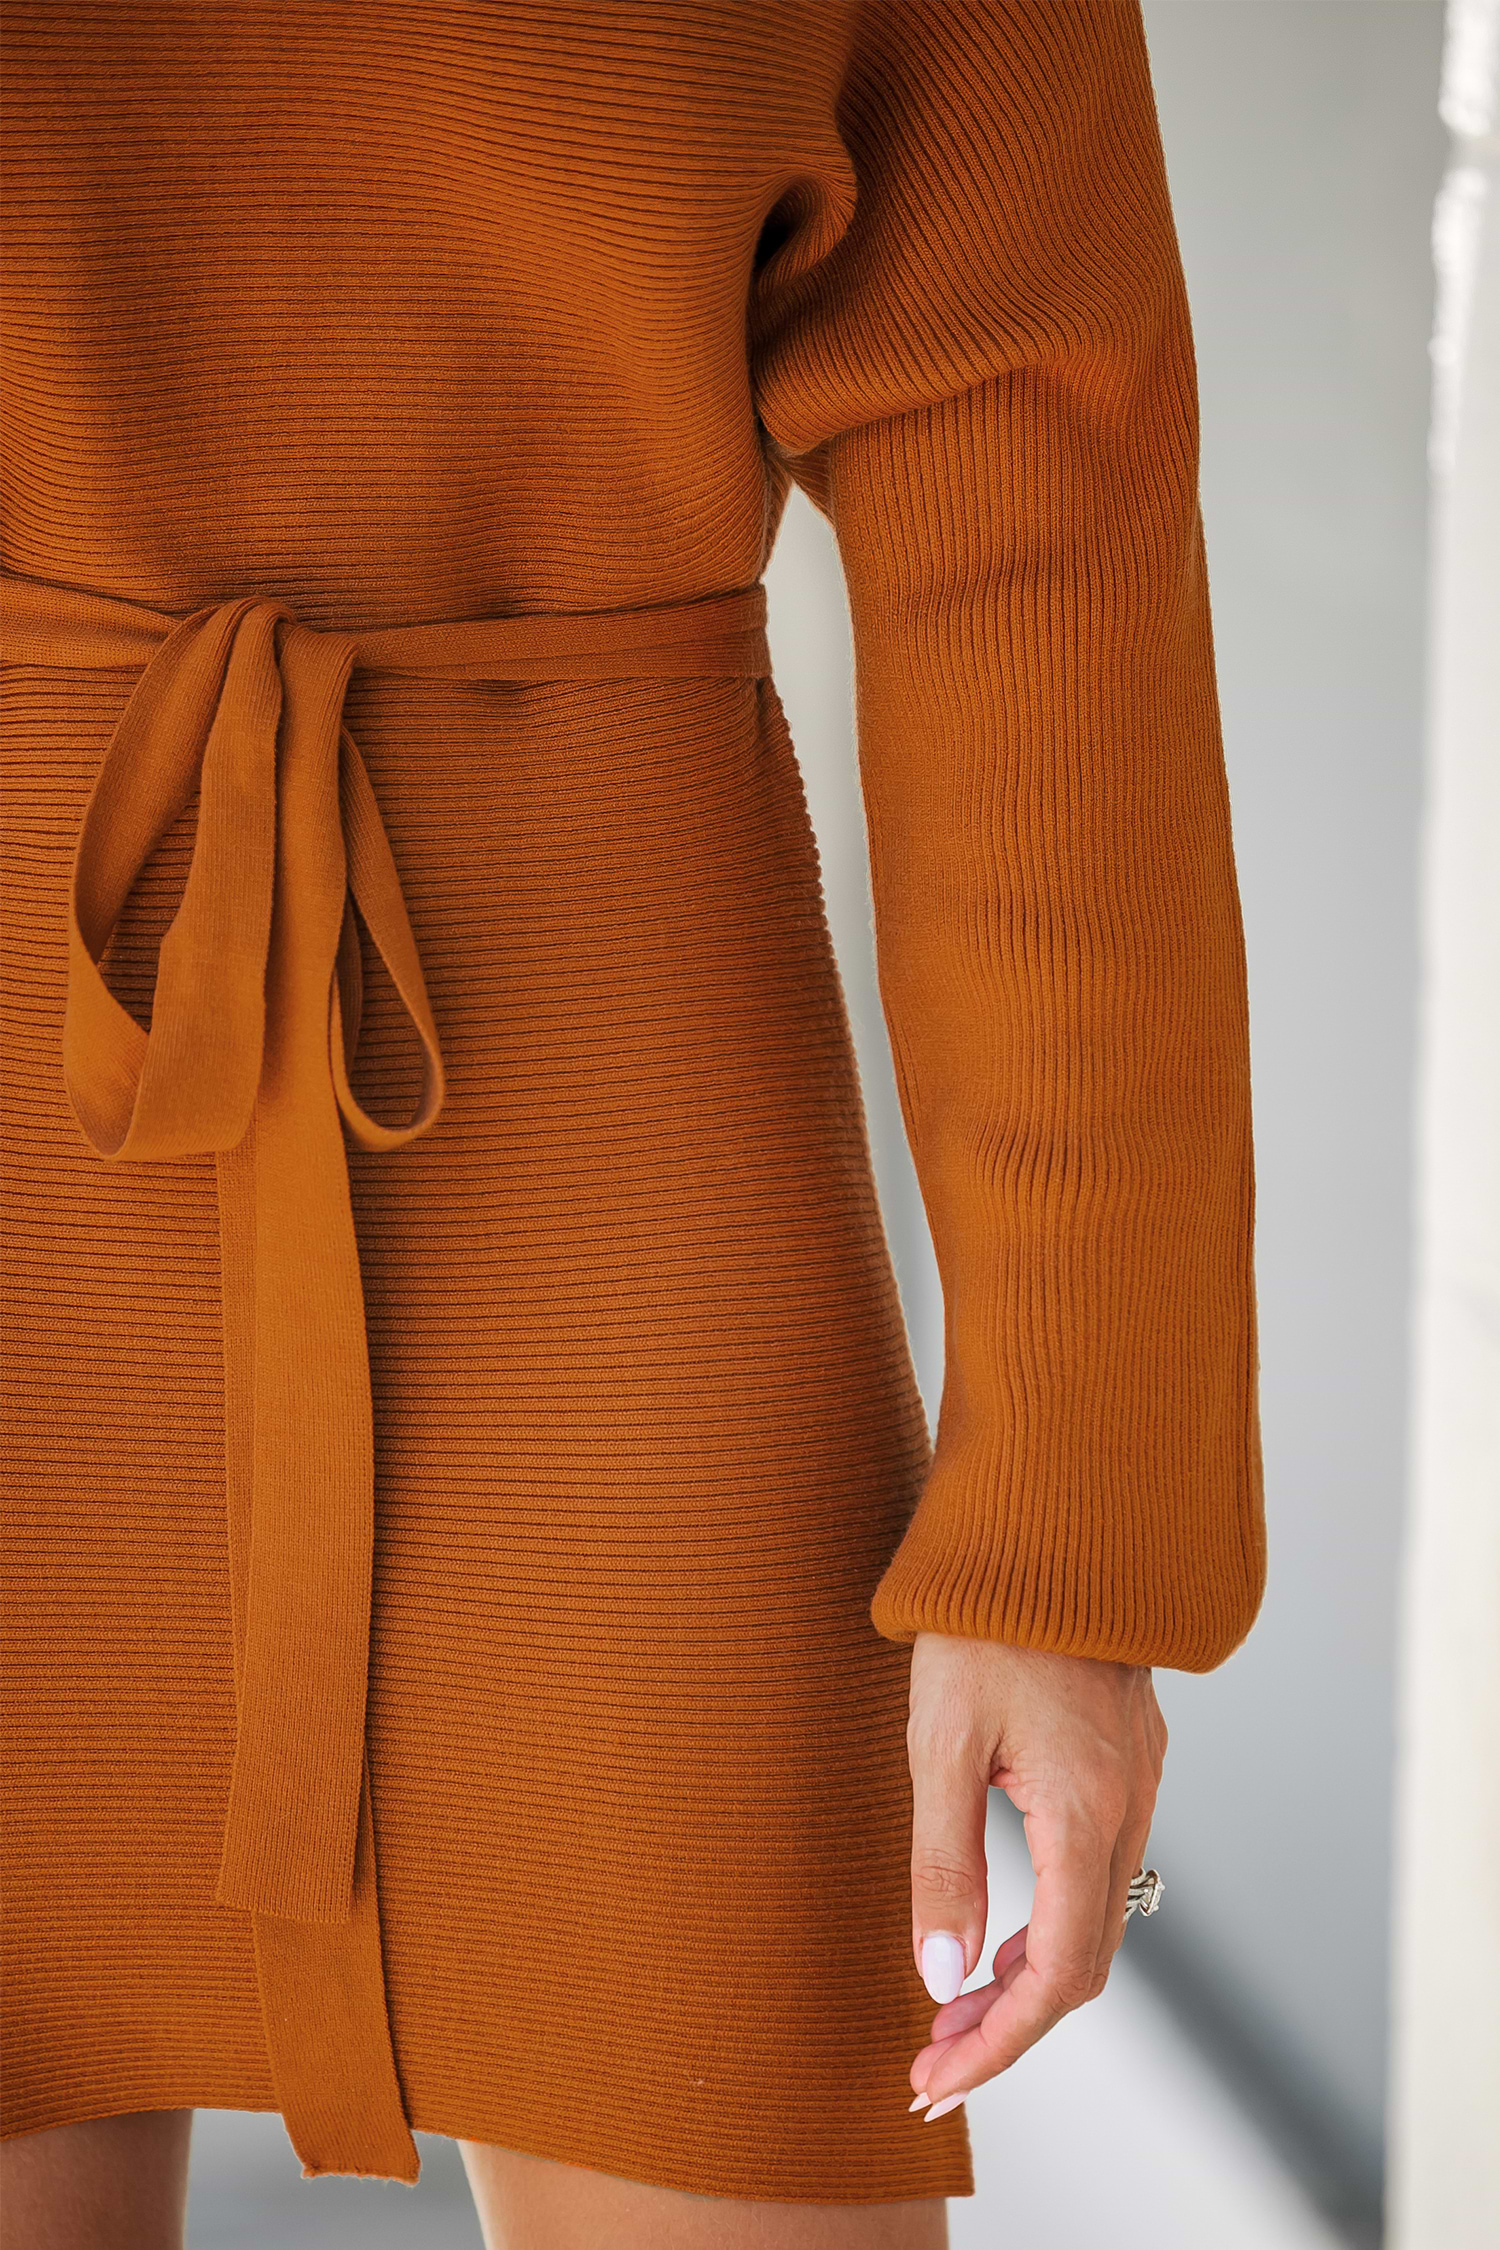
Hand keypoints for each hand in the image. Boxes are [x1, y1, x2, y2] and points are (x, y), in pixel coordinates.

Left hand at [903, 1631, 1166, 2120]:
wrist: (1049, 1528)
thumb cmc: (984, 1624)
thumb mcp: (940, 1744)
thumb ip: (944, 1865)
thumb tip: (941, 1979)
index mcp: (1086, 1817)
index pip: (1055, 1978)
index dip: (997, 2044)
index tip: (937, 2079)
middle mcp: (1130, 1811)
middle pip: (1083, 1966)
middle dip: (1009, 2026)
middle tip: (932, 2060)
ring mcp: (1139, 1786)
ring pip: (1097, 1922)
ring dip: (1030, 1978)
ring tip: (954, 2008)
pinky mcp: (1130, 1763)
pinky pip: (1103, 1875)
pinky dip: (1052, 1923)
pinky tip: (1001, 1929)